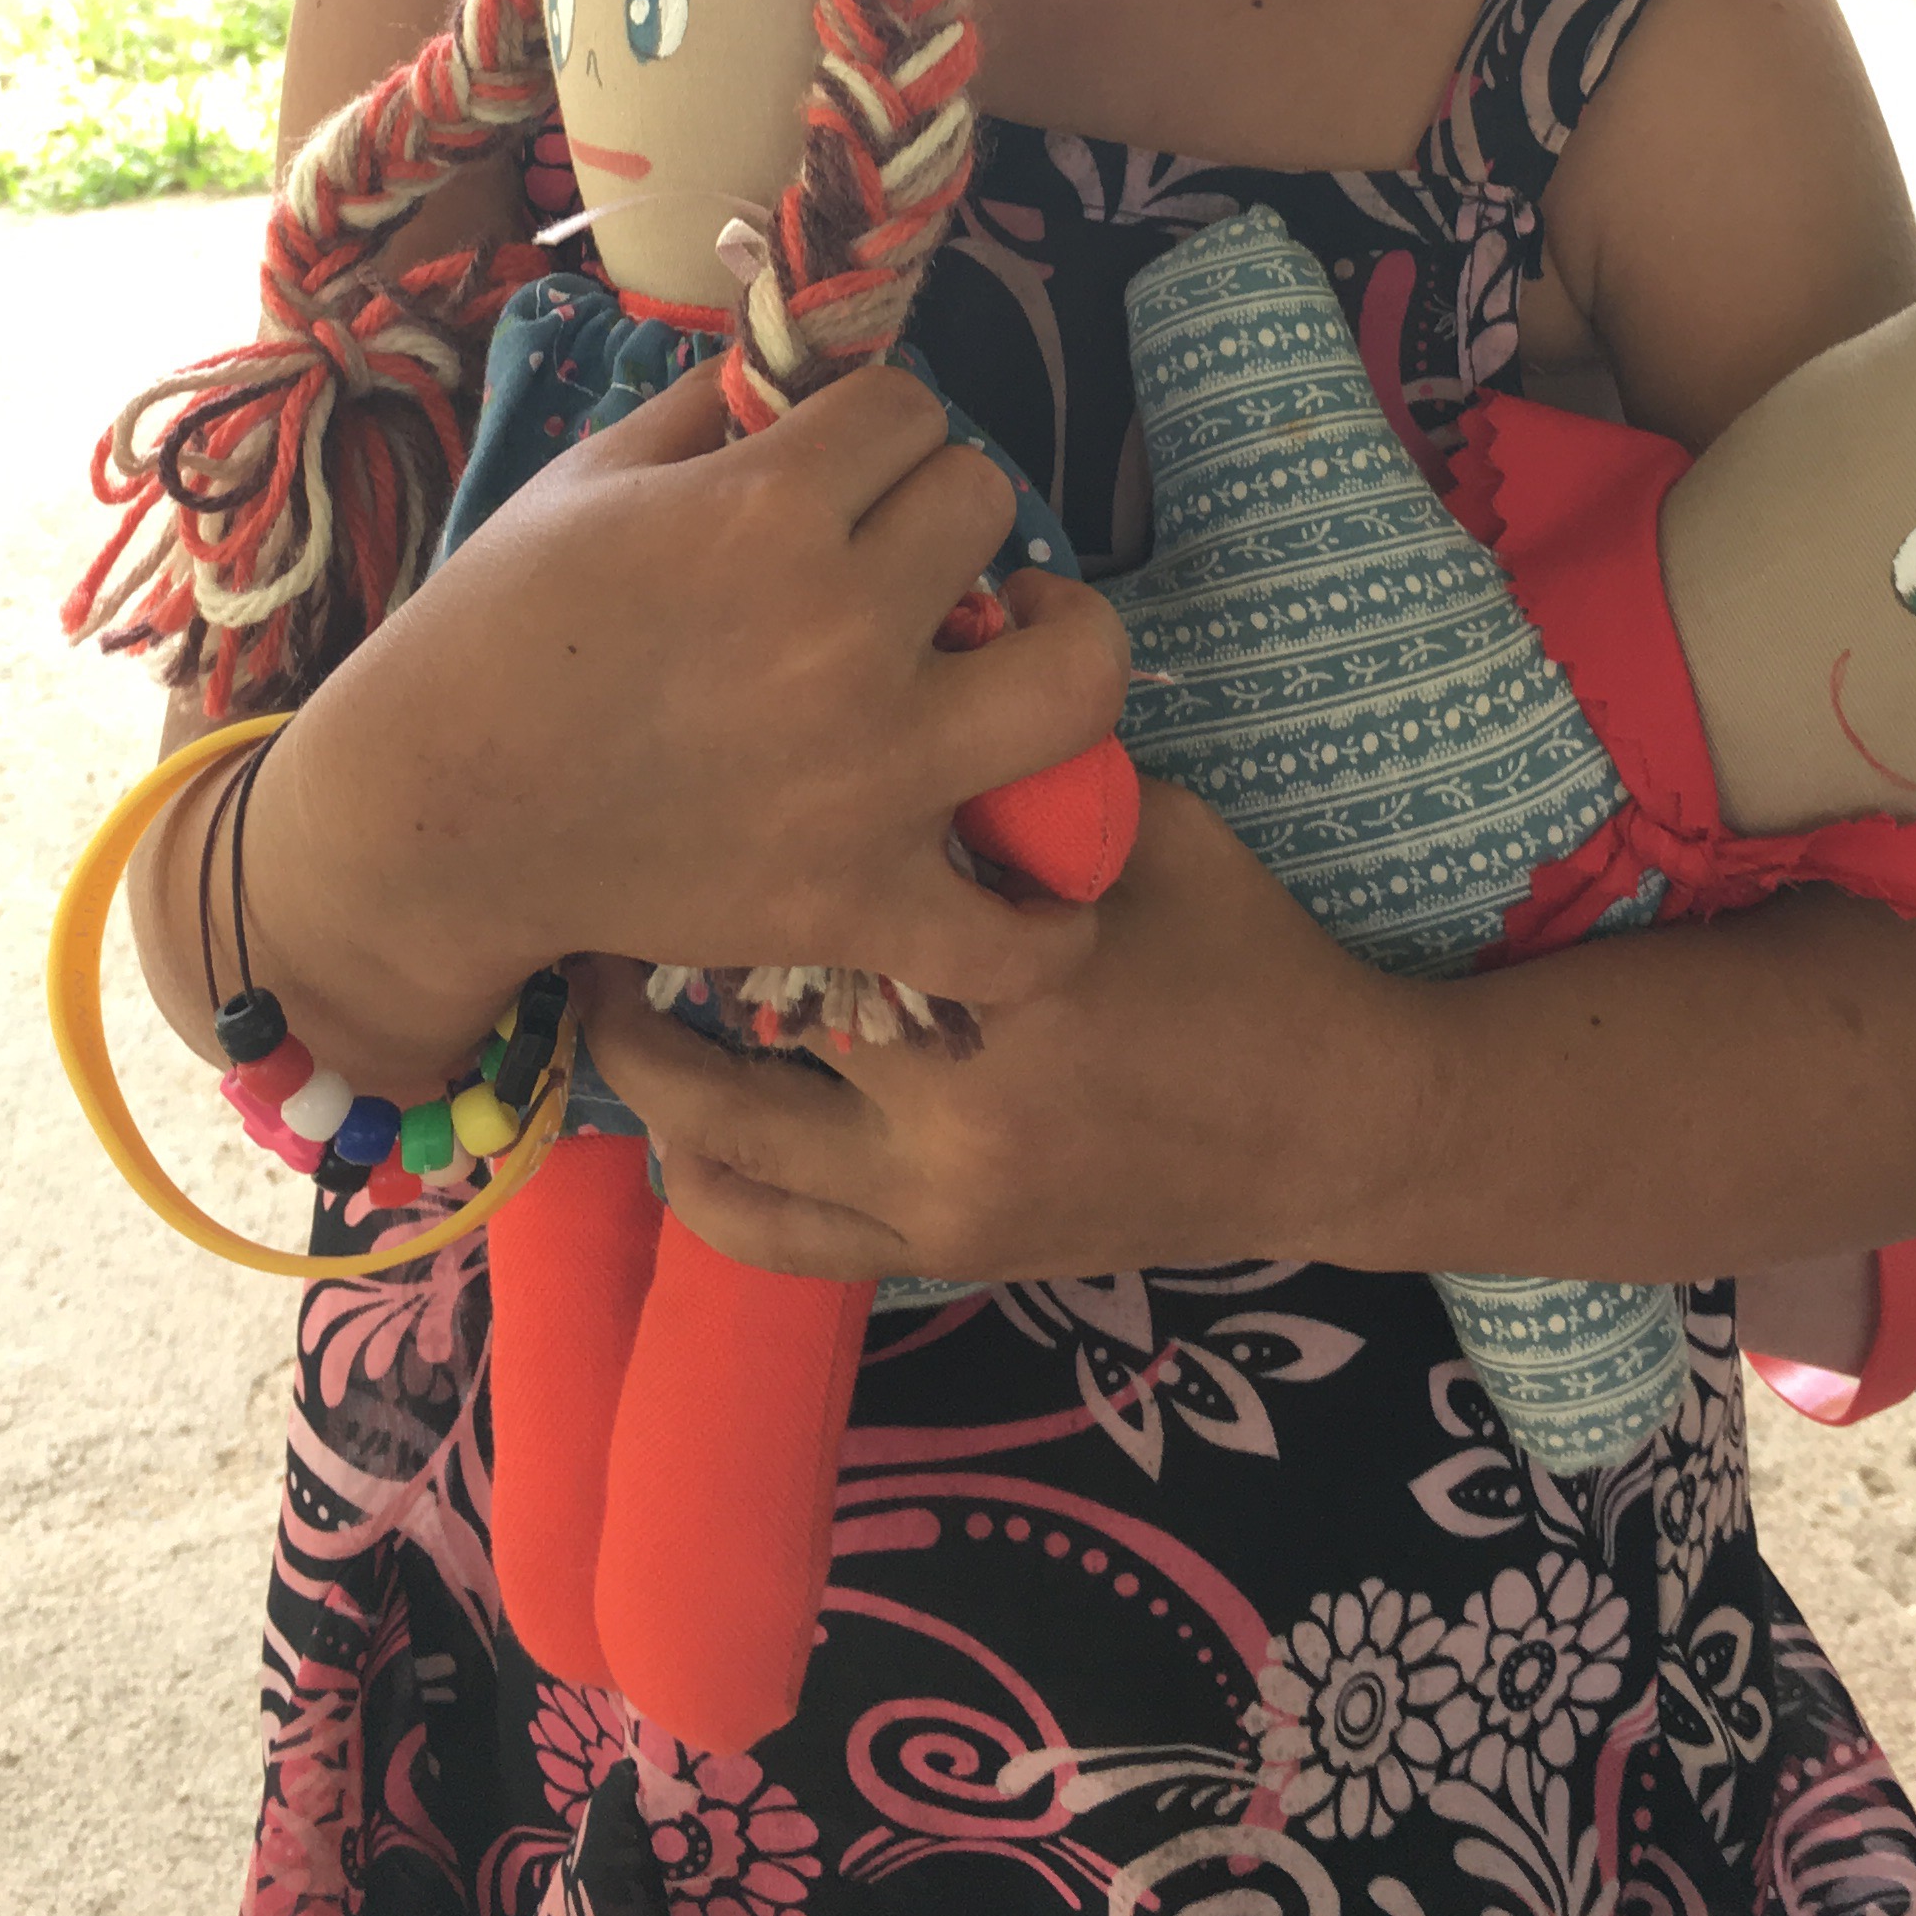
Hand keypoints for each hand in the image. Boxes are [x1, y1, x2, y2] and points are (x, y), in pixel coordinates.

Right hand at [251, 361, 1126, 1089]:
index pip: (910, 410)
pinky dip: (1044, 929)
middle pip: (989, 504)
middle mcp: (840, 631)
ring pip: (1078, 676)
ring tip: (1017, 660)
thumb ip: (712, 410)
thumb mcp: (590, 478)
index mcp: (765, 509)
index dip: (876, 431)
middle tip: (901, 559)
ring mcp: (866, 776)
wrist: (429, 818)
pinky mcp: (856, 904)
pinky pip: (1011, 937)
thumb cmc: (493, 631)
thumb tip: (802, 370)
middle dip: (943, 514)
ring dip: (1063, 653)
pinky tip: (1041, 894)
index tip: (842, 469)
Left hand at [572, 780, 1423, 1283]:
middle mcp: (954, 1116)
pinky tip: (671, 1127)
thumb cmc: (1241, 949)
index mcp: (1005, 987)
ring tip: (602, 1003)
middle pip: (735, 1050)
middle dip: (644, 981)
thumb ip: (1025, 771)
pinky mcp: (943, 1258)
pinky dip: (707, 1189)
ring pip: (728, 1158)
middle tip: (589, 901)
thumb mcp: (1145, 829)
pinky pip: (779, 1242)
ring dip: (651, 1084)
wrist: (1327, 1122)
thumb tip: (913, 656)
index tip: (659, 789)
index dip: (718, 855)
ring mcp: (939, 1207)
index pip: (817, 907)